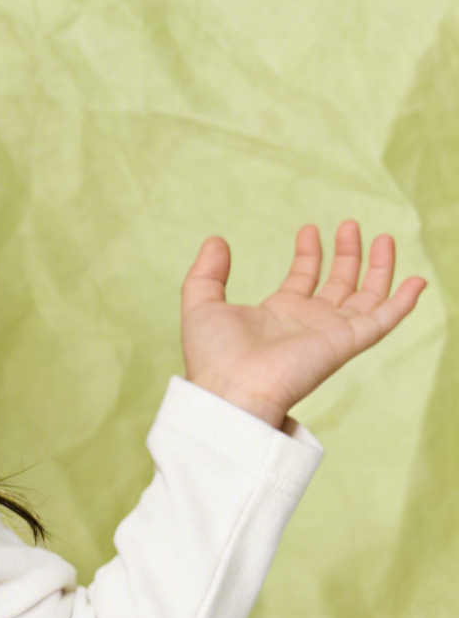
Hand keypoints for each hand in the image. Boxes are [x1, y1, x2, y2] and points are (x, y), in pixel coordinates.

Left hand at [179, 221, 426, 428]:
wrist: (231, 390)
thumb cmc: (213, 356)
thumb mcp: (200, 305)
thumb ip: (206, 273)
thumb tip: (215, 240)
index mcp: (277, 314)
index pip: (302, 279)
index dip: (309, 254)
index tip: (310, 230)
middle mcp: (307, 323)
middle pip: (338, 285)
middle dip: (347, 255)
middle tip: (351, 226)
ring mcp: (329, 333)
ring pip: (366, 297)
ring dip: (378, 269)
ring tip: (383, 238)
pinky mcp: (346, 342)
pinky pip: (383, 320)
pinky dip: (402, 303)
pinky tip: (416, 281)